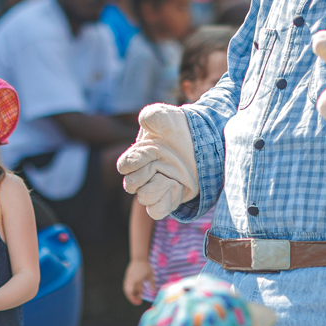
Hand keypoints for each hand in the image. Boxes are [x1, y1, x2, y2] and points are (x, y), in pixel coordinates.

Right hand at [116, 104, 198, 219]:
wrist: (201, 142)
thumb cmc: (178, 129)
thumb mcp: (166, 117)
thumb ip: (153, 115)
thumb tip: (144, 120)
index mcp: (137, 158)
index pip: (124, 167)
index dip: (137, 160)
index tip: (154, 149)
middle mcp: (143, 175)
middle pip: (130, 185)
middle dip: (146, 174)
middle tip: (163, 161)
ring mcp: (156, 188)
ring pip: (144, 198)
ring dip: (157, 187)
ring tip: (173, 176)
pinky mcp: (168, 199)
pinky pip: (156, 210)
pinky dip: (164, 201)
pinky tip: (177, 186)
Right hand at [123, 259, 153, 305]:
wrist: (138, 258)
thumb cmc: (146, 266)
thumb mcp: (150, 275)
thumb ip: (152, 283)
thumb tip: (154, 291)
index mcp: (138, 280)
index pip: (136, 292)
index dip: (138, 298)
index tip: (140, 302)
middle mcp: (132, 280)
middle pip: (129, 293)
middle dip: (132, 299)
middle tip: (137, 302)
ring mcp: (128, 278)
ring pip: (126, 290)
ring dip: (129, 295)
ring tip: (135, 298)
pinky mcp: (127, 277)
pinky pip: (126, 286)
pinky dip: (128, 291)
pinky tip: (132, 293)